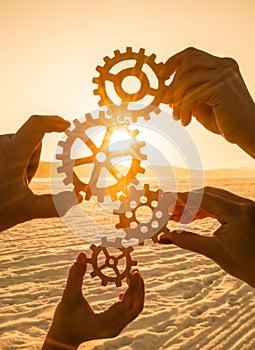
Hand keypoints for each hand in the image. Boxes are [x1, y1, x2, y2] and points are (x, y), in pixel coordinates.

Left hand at [0, 115, 81, 230]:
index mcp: (11, 153)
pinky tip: (6, 179)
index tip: (68, 125)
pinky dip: (16, 164)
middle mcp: (2, 144)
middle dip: (34, 161)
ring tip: (12, 183)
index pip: (36, 125)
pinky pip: (14, 150)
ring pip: (24, 147)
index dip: (54, 121)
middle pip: (33, 142)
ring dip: (25, 163)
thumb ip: (54, 206)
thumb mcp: (25, 209)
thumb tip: (78, 199)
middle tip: (23, 183)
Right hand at [42, 252, 143, 349]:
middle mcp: (113, 327)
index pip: (126, 305)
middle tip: (135, 269)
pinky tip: (125, 287)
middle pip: (135, 307)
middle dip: (139, 287)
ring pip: (135, 309)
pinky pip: (130, 310)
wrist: (64, 337)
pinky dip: (132, 297)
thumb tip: (81, 255)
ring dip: (137, 291)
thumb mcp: (68, 296)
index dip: (133, 288)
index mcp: (103, 323)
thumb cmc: (65, 318)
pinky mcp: (116, 325)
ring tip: (133, 275)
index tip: (135, 272)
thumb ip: (75, 275)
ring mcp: (116, 328)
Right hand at [160, 187, 254, 287]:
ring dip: (195, 205)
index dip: (181, 198)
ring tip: (177, 216)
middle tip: (168, 211)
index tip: (165, 199)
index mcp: (237, 212)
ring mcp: (247, 206)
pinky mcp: (246, 211)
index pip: (203, 198)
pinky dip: (206, 209)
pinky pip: (222, 204)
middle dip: (186, 201)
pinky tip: (193, 217)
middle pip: (207, 194)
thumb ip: (188, 241)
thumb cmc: (248, 266)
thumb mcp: (215, 252)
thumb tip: (166, 237)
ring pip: (214, 198)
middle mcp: (244, 204)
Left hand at [161, 47, 254, 156]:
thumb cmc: (225, 120)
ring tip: (179, 116)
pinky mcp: (222, 87)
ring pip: (187, 78)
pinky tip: (185, 121)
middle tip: (168, 103)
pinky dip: (184, 108)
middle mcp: (224, 66)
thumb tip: (165, 92)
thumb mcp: (200, 104)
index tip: (163, 77)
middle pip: (187, 62)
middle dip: (173, 84)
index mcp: (220, 65)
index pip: (191, 54)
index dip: (173, 62)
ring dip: (177, 100)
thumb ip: (186, 94)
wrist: (247, 133)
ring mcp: (225, 74)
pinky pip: (192, 94)